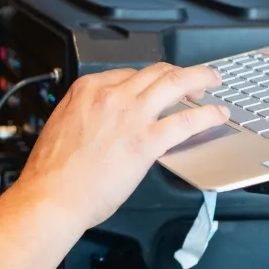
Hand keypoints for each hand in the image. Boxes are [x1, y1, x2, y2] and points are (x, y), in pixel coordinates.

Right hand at [10, 64, 227, 231]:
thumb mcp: (62, 127)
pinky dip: (208, 114)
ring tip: (213, 82)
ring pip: (175, 83)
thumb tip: (102, 121)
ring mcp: (131, 115)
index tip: (155, 89)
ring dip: (200, 79)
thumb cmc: (52, 173)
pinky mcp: (146, 140)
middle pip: (155, 71)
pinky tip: (218, 115)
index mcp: (87, 90)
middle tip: (192, 81)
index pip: (127, 74)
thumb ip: (85, 116)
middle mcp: (111, 96)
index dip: (147, 82)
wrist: (51, 196)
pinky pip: (186, 120)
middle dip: (178, 73)